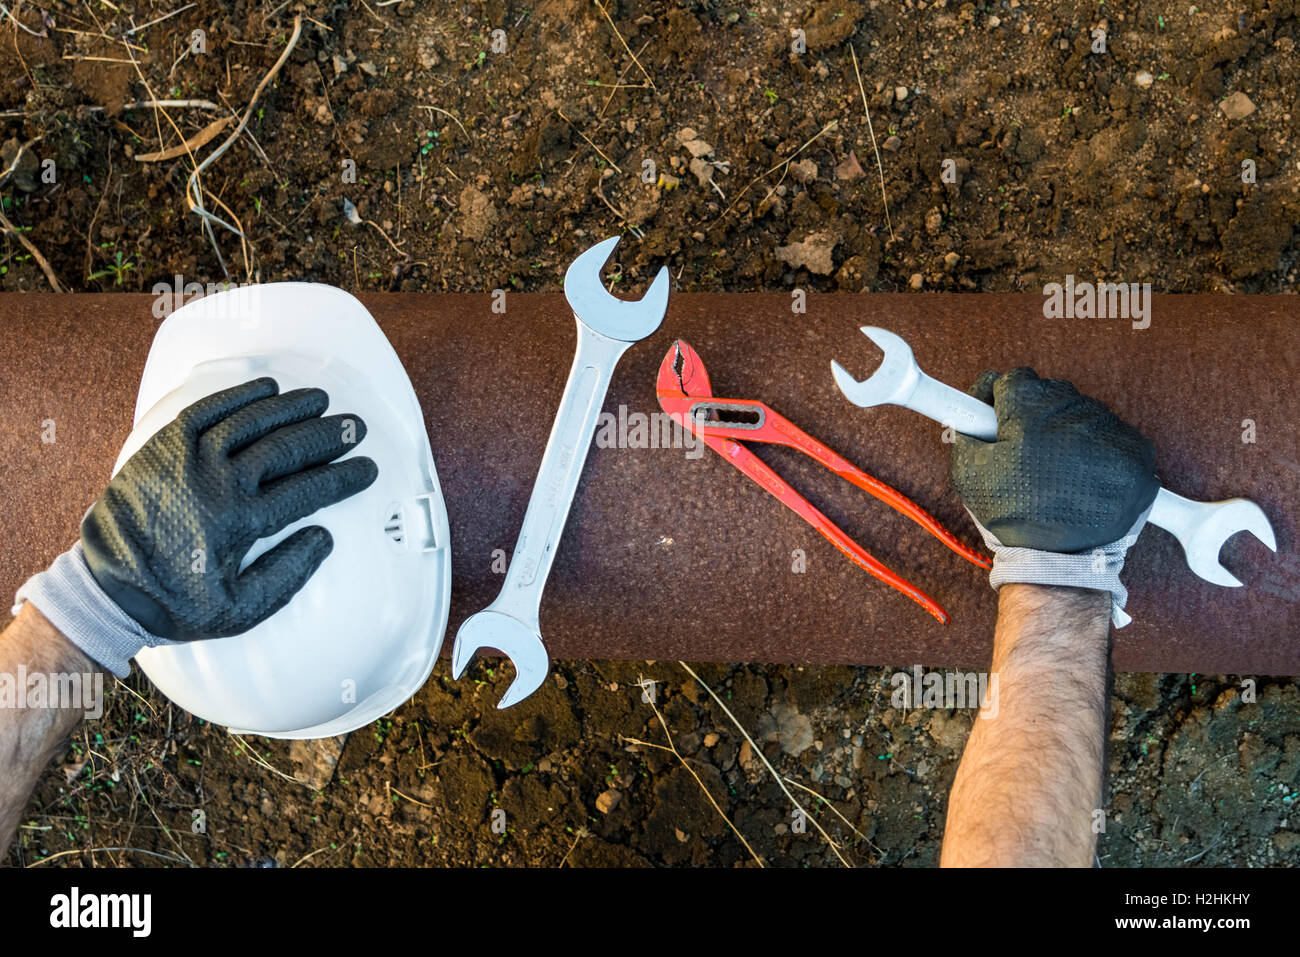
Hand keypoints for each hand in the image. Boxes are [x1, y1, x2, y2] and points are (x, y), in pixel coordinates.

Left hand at [80, 377, 377, 639]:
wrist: (107, 591)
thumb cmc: (174, 603)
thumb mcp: (240, 610)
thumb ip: (287, 574)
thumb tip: (322, 537)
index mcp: (239, 522)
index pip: (308, 490)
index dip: (343, 477)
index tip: (366, 469)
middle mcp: (217, 482)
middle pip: (286, 447)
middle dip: (327, 435)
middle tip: (354, 428)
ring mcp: (188, 458)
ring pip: (251, 420)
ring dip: (291, 408)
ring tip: (320, 401)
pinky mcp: (165, 447)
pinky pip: (208, 410)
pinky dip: (240, 396)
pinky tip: (267, 389)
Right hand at [950, 368, 1158, 624]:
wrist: (1065, 562)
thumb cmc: (1015, 517)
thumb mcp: (969, 473)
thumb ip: (965, 428)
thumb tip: (971, 403)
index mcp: (1030, 407)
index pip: (1011, 380)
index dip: (997, 400)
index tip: (993, 420)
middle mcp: (1074, 409)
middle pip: (1048, 395)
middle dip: (1032, 418)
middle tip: (1022, 455)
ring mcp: (1111, 429)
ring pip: (1079, 415)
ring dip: (1065, 434)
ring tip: (1055, 474)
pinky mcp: (1138, 451)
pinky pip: (1110, 437)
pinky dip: (1095, 452)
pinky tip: (1082, 480)